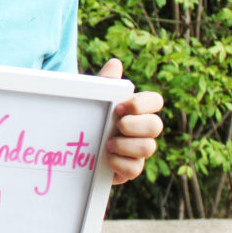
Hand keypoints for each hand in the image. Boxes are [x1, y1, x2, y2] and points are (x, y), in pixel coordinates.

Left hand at [99, 58, 163, 184]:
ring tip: (108, 144)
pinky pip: (135, 169)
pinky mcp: (130, 168)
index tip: (119, 107)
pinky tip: (107, 158)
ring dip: (126, 145)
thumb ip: (105, 84)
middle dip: (135, 125)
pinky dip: (119, 163)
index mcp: (137, 109)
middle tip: (116, 126)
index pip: (156, 101)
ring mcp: (138, 150)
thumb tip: (115, 63)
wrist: (75, 147)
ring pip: (149, 148)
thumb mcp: (96, 101)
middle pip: (157, 126)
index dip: (142, 104)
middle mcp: (143, 129)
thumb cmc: (91, 118)